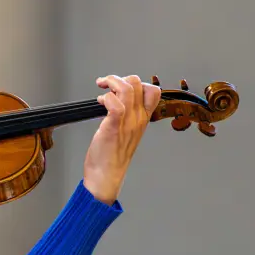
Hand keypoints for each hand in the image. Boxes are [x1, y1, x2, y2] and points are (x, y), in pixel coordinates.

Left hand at [83, 74, 161, 204]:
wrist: (107, 175)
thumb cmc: (111, 155)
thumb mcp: (126, 132)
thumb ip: (125, 116)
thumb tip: (114, 100)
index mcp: (143, 119)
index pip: (154, 91)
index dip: (139, 82)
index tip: (122, 87)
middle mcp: (138, 118)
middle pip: (139, 84)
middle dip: (121, 78)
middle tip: (107, 85)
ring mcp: (127, 123)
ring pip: (127, 90)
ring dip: (112, 82)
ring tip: (102, 86)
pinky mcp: (114, 128)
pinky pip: (115, 105)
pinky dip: (106, 98)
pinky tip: (100, 102)